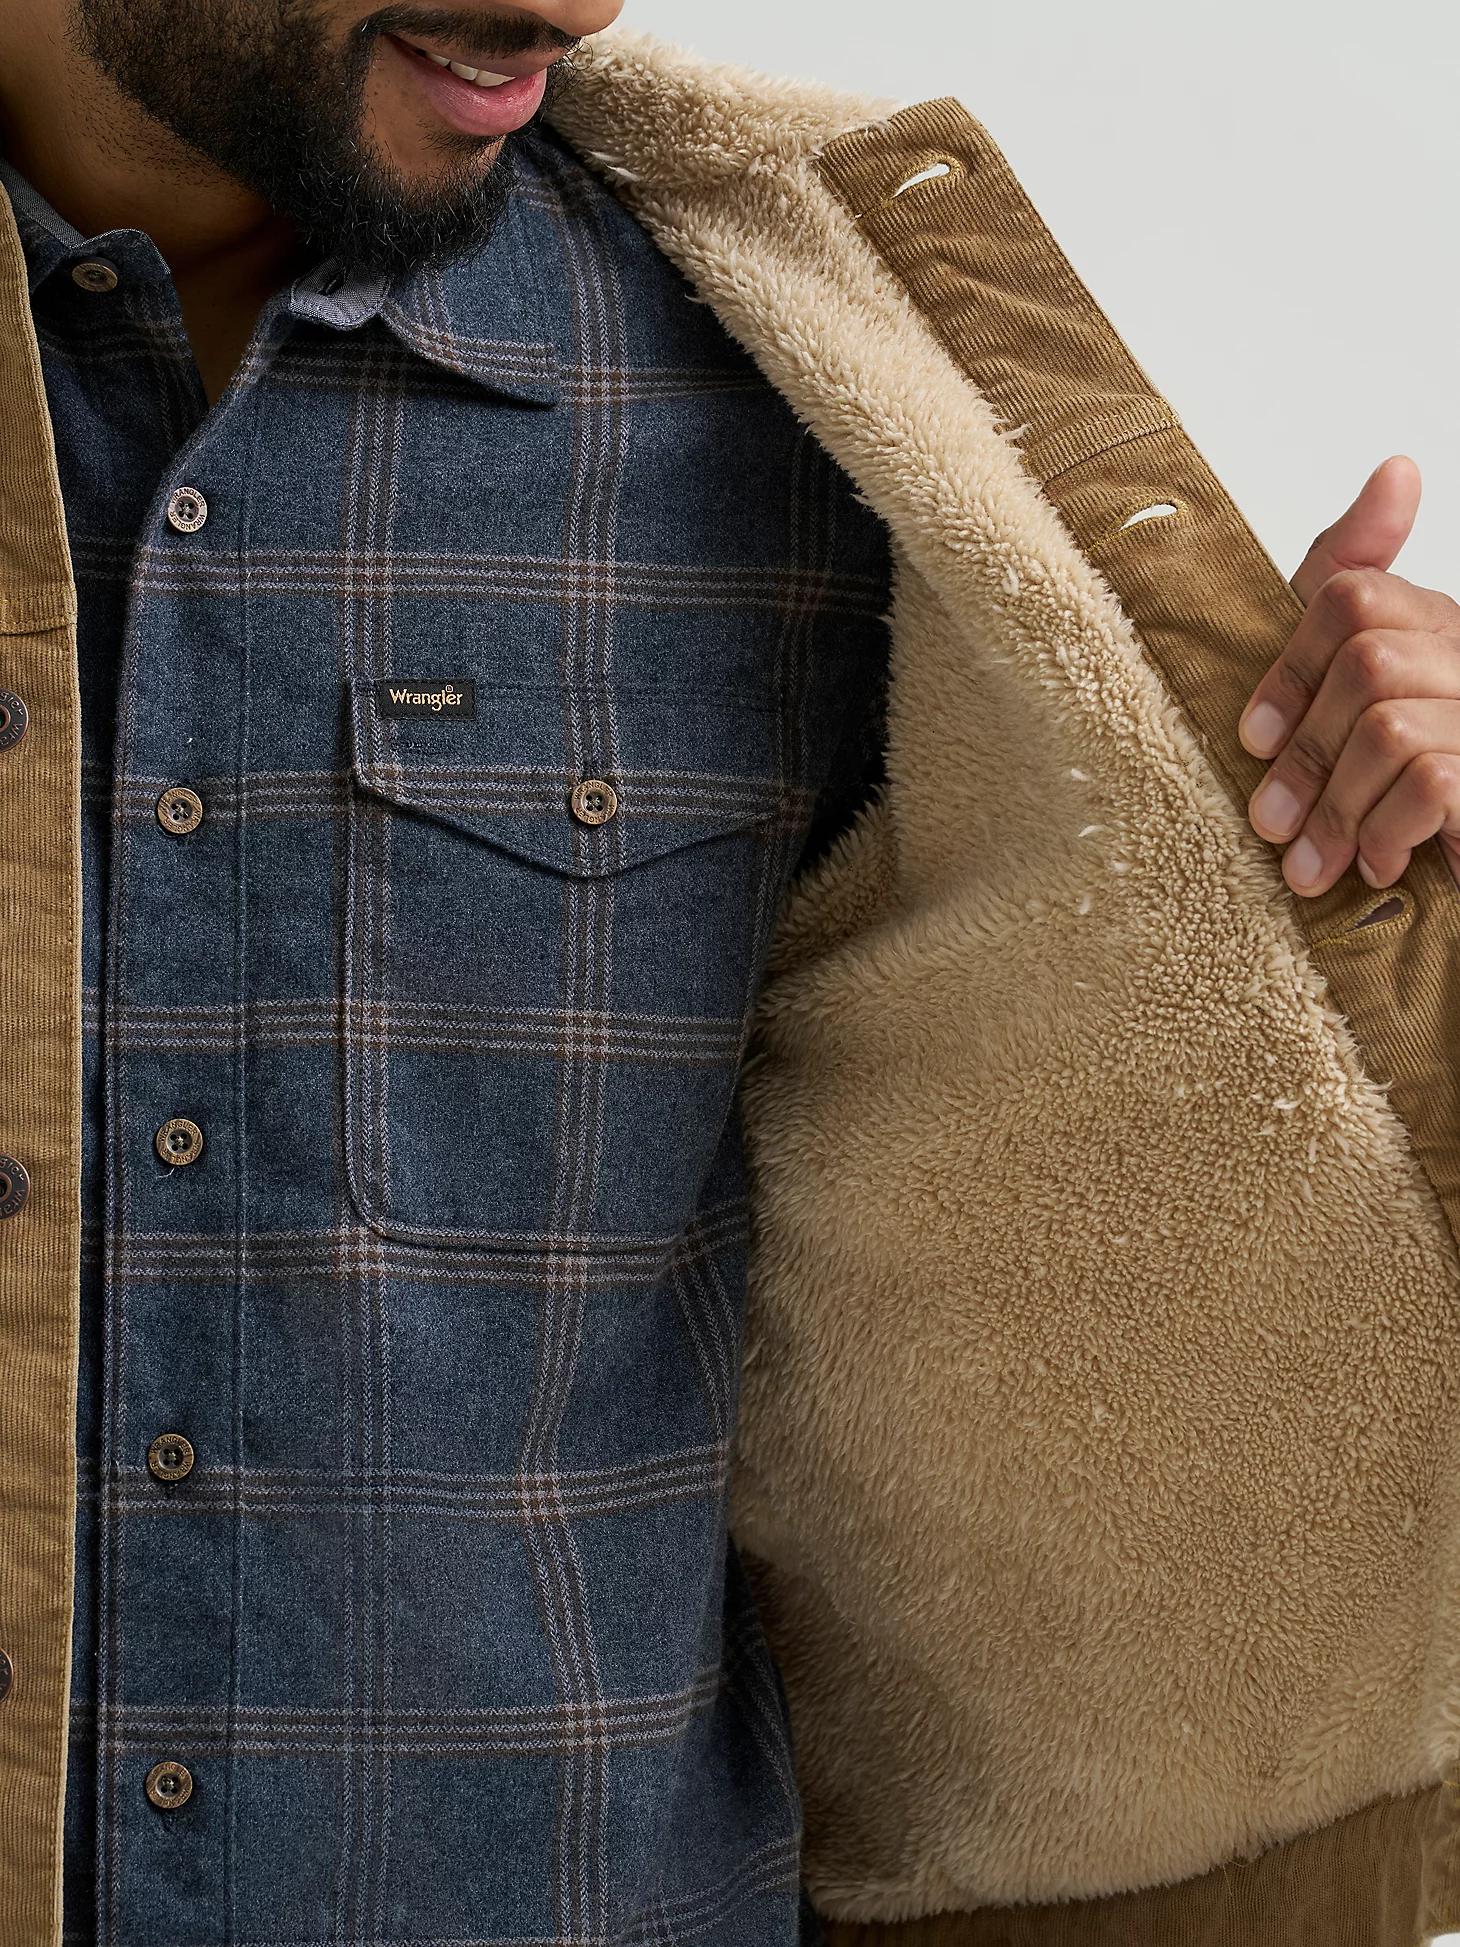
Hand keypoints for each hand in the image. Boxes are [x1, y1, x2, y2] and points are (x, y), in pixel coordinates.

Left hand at [1237, 453, 1459, 895]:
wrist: (1453, 888)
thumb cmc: (1405, 792)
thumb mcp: (1356, 700)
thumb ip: (1355, 587)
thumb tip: (1399, 466)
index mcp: (1438, 627)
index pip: (1352, 594)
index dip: (1289, 667)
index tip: (1253, 740)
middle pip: (1364, 663)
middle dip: (1305, 756)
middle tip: (1270, 825)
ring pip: (1388, 728)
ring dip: (1336, 808)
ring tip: (1312, 866)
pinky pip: (1429, 782)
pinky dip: (1385, 832)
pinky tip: (1380, 865)